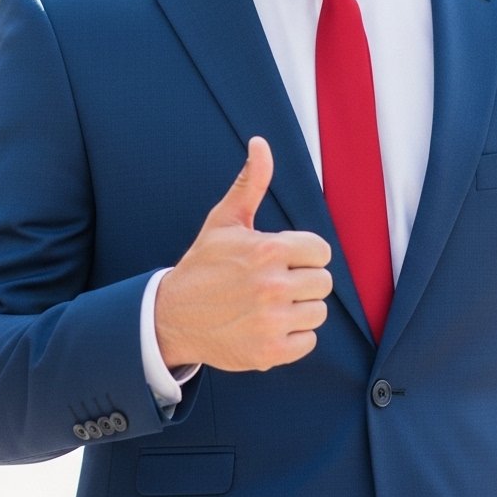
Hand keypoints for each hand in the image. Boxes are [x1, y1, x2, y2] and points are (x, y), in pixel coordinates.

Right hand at [155, 136, 332, 371]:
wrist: (172, 316)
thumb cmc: (204, 264)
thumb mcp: (225, 220)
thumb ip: (252, 181)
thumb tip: (260, 142)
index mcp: (268, 250)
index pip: (321, 252)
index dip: (304, 254)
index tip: (284, 259)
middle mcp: (272, 286)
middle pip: (324, 283)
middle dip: (303, 281)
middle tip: (276, 283)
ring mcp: (271, 322)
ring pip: (318, 312)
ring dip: (299, 309)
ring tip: (271, 305)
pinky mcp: (269, 353)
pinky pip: (308, 342)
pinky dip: (294, 337)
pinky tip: (270, 326)